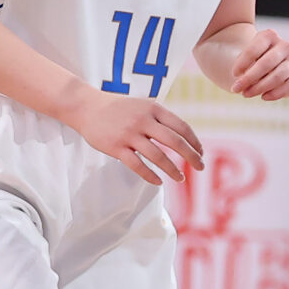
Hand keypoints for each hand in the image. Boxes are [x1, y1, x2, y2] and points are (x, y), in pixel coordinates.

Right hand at [70, 91, 204, 184]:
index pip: (182, 127)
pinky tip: (158, 181)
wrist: (87, 107)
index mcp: (154, 109)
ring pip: (157, 156)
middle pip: (175, 142)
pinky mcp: (115, 146)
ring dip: (172, 169)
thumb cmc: (120, 109)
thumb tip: (186, 140)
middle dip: (192, 156)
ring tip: (180, 178)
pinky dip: (150, 175)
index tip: (201, 152)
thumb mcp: (144, 106)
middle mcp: (143, 120)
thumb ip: (162, 120)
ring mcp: (129, 134)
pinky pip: (137, 165)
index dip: (194, 141)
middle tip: (201, 167)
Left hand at [227, 26, 288, 99]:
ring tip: (246, 94)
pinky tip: (264, 97)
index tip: (234, 74)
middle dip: (250, 78)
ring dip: (260, 87)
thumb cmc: (252, 60)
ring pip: (279, 75)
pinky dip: (277, 93)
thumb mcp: (245, 57)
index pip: (254, 49)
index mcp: (269, 35)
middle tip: (237, 89)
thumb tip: (243, 80)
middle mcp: (285, 46)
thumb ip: (244, 66)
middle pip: (267, 63)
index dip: (242, 63)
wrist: (268, 63)